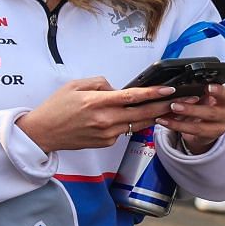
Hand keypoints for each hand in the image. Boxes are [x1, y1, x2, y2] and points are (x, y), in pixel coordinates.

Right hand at [14, 77, 175, 152]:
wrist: (42, 133)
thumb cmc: (55, 108)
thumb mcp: (74, 86)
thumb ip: (99, 83)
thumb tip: (117, 88)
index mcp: (96, 102)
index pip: (132, 97)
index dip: (153, 93)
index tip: (169, 90)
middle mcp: (104, 119)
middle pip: (142, 113)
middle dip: (164, 106)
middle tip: (182, 100)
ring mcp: (106, 133)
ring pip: (138, 124)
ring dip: (154, 115)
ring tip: (169, 108)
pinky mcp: (106, 142)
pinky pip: (125, 130)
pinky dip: (131, 123)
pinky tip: (136, 117)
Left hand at [156, 83, 224, 152]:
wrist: (206, 124)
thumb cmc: (204, 105)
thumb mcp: (203, 96)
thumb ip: (196, 92)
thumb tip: (176, 86)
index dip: (218, 91)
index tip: (207, 87)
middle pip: (211, 112)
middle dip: (192, 109)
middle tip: (175, 105)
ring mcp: (219, 127)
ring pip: (200, 126)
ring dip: (180, 122)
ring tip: (166, 116)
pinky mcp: (209, 136)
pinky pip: (191, 132)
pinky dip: (176, 126)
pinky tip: (165, 121)